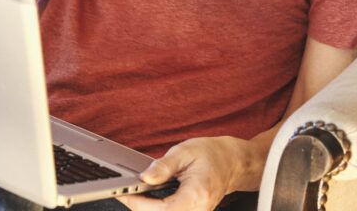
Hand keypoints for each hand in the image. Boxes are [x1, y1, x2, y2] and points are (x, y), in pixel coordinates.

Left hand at [116, 136, 262, 210]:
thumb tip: (144, 178)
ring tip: (136, 194)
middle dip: (140, 207)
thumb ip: (163, 166)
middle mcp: (198, 210)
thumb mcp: (185, 152)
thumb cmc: (212, 155)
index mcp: (196, 195)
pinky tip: (148, 198)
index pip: (161, 209)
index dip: (138, 203)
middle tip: (126, 191)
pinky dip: (156, 208)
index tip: (124, 193)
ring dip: (147, 209)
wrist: (232, 162)